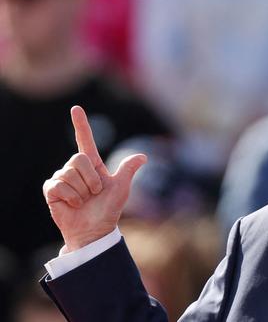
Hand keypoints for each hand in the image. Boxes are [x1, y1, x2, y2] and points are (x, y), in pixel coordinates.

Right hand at [43, 106, 146, 251]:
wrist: (95, 230)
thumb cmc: (108, 210)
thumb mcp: (121, 189)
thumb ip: (127, 170)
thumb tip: (143, 156)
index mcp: (93, 165)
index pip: (85, 140)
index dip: (81, 124)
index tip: (76, 108)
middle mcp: (76, 169)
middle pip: (79, 159)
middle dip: (91, 179)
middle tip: (94, 193)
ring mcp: (62, 178)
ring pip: (69, 173)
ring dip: (81, 191)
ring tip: (84, 201)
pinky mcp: (51, 190)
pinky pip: (59, 185)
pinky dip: (71, 197)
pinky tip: (73, 205)